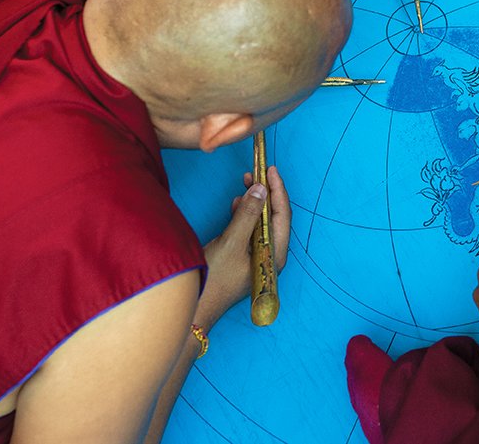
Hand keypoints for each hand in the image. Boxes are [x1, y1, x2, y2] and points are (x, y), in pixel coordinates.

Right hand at [197, 165, 291, 327]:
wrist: (196, 309)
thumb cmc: (214, 280)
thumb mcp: (231, 243)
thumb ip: (247, 215)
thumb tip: (260, 190)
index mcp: (274, 254)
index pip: (282, 216)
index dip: (278, 190)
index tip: (271, 169)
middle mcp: (270, 255)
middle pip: (274, 217)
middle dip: (267, 192)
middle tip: (258, 170)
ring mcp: (257, 257)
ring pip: (261, 222)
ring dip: (255, 201)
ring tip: (247, 180)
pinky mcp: (244, 258)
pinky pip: (249, 230)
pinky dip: (245, 214)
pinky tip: (237, 202)